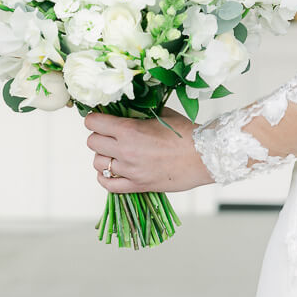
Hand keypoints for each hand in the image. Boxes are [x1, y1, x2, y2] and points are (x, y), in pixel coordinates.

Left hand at [84, 106, 214, 193]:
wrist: (204, 156)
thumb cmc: (186, 134)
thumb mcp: (162, 114)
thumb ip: (140, 114)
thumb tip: (126, 110)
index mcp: (129, 130)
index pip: (94, 123)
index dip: (94, 118)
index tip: (99, 118)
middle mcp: (125, 151)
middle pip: (92, 142)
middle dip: (98, 135)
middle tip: (109, 134)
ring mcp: (130, 171)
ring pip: (97, 164)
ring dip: (103, 156)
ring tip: (114, 152)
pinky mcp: (136, 186)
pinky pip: (108, 185)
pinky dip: (105, 177)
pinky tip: (112, 170)